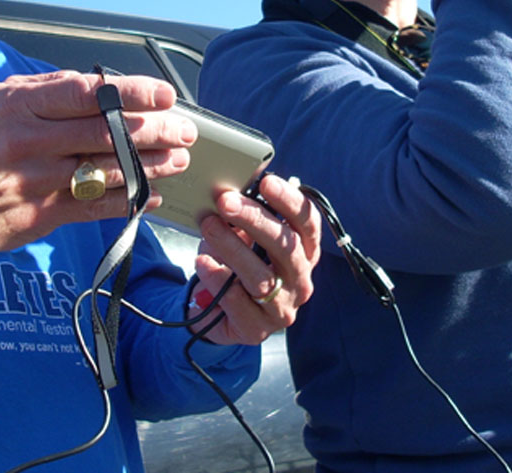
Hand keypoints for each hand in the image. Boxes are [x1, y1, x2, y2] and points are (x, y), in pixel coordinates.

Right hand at [0, 70, 195, 255]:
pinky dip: (129, 203)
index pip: (87, 93)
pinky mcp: (41, 216)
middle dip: (154, 131)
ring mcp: (36, 181)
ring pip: (107, 171)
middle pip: (105, 133)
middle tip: (183, 130)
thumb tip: (96, 83)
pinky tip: (152, 196)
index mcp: (20, 105)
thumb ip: (44, 89)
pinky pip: (95, 207)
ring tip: (177, 160)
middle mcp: (29, 141)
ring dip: (149, 166)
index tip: (164, 94)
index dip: (132, 93)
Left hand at [188, 174, 321, 344]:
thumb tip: (228, 190)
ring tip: (208, 226)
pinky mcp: (258, 329)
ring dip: (232, 248)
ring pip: (262, 277)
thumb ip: (244, 217)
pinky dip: (217, 279)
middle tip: (226, 201)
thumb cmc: (238, 264)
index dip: (290, 201)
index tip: (267, 181)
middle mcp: (300, 279)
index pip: (307, 222)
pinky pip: (238, 303)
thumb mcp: (245, 237)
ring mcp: (282, 308)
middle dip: (255, 220)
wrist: (221, 312)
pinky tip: (203, 262)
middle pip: (286, 246)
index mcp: (305, 250)